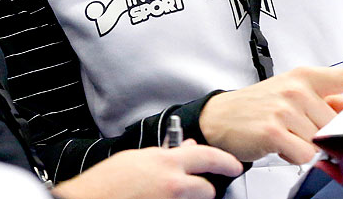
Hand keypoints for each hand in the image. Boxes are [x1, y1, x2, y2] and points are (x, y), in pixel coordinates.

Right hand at [50, 140, 241, 198]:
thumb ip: (166, 153)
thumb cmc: (107, 181)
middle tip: (197, 188)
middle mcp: (172, 183)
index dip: (226, 161)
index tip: (235, 166)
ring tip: (167, 194)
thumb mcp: (138, 157)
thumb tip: (187, 148)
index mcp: (166, 161)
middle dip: (204, 189)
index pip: (208, 156)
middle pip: (207, 189)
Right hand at [199, 66, 342, 163]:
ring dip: (311, 148)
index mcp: (306, 76)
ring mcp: (284, 108)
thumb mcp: (294, 94)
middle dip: (332, 136)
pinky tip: (285, 148)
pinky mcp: (273, 130)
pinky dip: (299, 158)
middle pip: (337, 121)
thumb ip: (327, 101)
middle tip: (315, 136)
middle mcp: (296, 88)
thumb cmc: (260, 105)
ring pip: (320, 140)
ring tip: (291, 138)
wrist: (221, 117)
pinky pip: (304, 154)